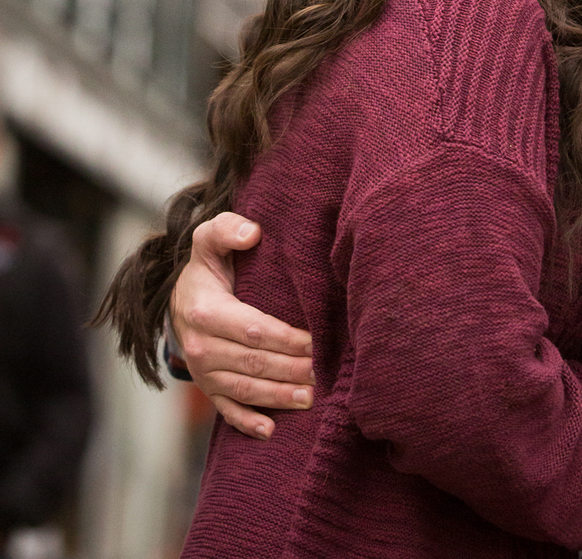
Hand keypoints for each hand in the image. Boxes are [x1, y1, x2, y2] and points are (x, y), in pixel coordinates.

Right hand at [169, 211, 314, 438]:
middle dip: (290, 370)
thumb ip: (227, 229)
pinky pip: (227, 411)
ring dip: (278, 398)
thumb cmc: (207, 267)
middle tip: (324, 372)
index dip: (285, 338)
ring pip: (245, 389)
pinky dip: (247, 423)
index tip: (315, 340)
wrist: (179, 301)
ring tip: (311, 398)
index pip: (252, 329)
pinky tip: (271, 431)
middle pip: (253, 363)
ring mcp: (203, 372)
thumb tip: (252, 233)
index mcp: (205, 311)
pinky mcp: (208, 389)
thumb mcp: (209, 239)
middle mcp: (201, 347)